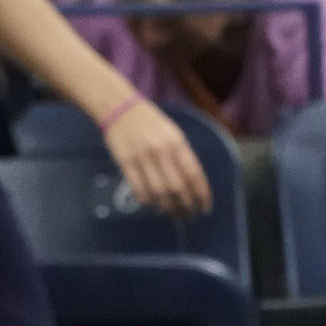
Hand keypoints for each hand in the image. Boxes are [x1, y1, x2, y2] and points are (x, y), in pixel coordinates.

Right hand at [104, 100, 213, 217]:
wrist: (120, 109)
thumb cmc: (151, 122)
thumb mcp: (173, 133)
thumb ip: (182, 155)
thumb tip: (192, 183)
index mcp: (177, 143)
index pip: (194, 174)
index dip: (201, 194)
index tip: (205, 208)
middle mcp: (161, 151)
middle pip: (177, 187)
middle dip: (186, 206)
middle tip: (190, 216)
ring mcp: (142, 158)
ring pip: (159, 191)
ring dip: (168, 207)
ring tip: (173, 214)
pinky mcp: (126, 163)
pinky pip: (139, 189)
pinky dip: (149, 202)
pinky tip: (154, 206)